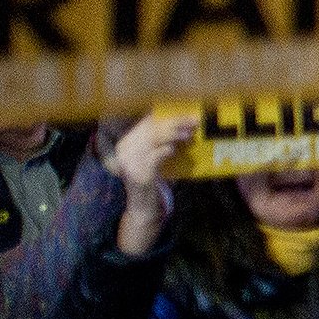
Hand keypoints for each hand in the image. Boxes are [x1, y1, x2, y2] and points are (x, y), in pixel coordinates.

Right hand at [100, 109, 198, 252]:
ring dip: (174, 135)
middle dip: (175, 123)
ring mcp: (129, 163)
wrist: (142, 205)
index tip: (185, 112)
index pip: (146, 123)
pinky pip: (154, 156)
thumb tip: (183, 124)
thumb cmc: (152, 178)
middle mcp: (124, 151)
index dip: (166, 116)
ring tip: (190, 134)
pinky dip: (166, 150)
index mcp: (125, 143)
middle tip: (194, 120)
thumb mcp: (154, 157)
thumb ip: (160, 142)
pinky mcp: (138, 174)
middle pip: (151, 129)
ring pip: (154, 140)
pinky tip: (174, 149)